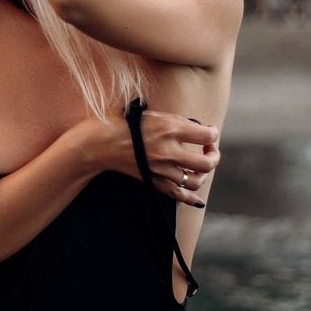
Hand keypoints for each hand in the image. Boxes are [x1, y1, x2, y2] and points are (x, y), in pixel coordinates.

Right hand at [89, 109, 219, 207]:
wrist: (96, 144)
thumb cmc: (118, 122)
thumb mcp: (146, 112)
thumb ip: (171, 119)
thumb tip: (192, 126)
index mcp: (169, 128)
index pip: (207, 135)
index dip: (213, 132)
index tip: (209, 130)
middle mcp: (168, 151)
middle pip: (207, 163)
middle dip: (214, 156)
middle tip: (209, 149)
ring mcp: (160, 169)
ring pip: (195, 180)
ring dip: (203, 174)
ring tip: (199, 165)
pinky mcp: (153, 181)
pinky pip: (178, 194)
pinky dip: (191, 198)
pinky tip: (198, 198)